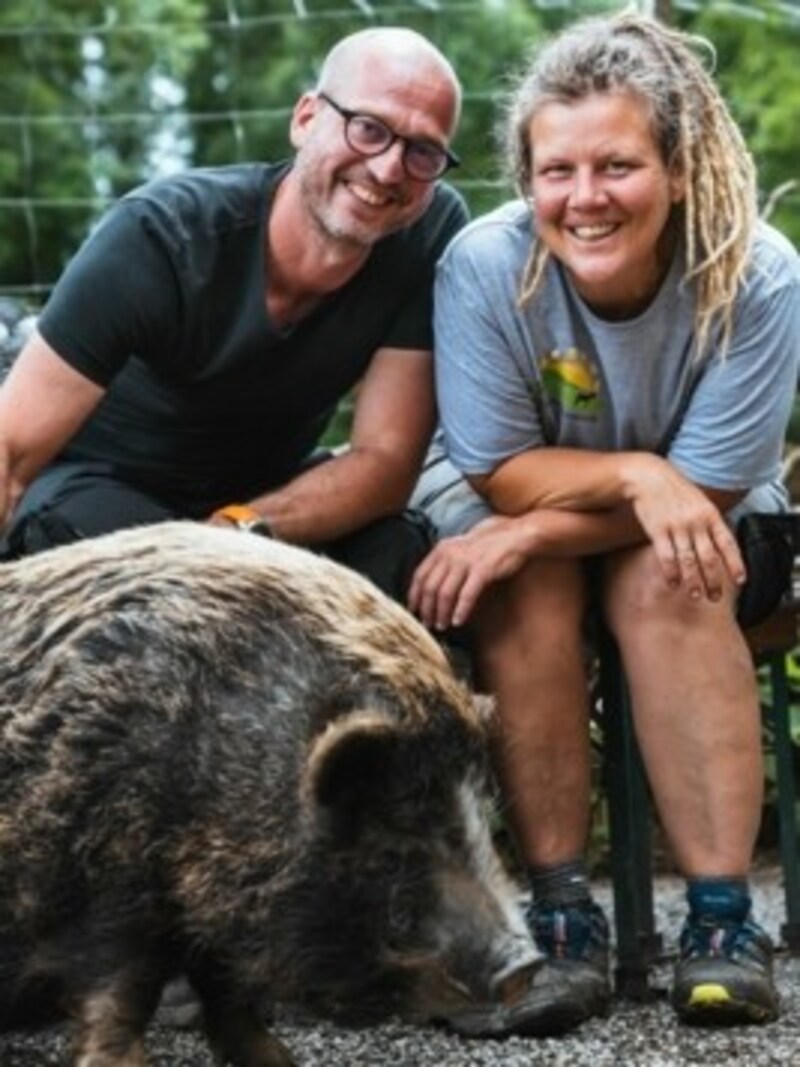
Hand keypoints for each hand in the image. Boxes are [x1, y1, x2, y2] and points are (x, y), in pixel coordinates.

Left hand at [408, 515, 533, 629]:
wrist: (515, 535)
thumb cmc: (488, 544)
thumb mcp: (460, 548)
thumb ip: (445, 562)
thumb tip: (431, 586)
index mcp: (442, 549)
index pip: (419, 575)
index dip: (414, 596)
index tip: (413, 610)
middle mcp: (450, 554)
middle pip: (430, 587)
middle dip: (426, 609)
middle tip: (428, 623)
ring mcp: (466, 561)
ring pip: (445, 593)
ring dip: (442, 613)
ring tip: (442, 625)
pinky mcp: (483, 570)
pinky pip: (467, 594)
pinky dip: (461, 610)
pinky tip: (459, 620)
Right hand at [623, 455, 744, 599]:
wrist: (650, 477)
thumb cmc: (675, 491)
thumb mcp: (700, 502)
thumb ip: (711, 523)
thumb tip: (722, 546)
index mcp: (710, 515)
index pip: (727, 543)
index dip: (735, 563)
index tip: (740, 581)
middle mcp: (696, 522)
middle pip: (709, 557)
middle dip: (714, 580)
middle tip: (715, 597)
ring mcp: (677, 526)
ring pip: (689, 560)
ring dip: (693, 581)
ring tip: (696, 595)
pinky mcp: (658, 530)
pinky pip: (666, 556)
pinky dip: (671, 572)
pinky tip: (673, 583)